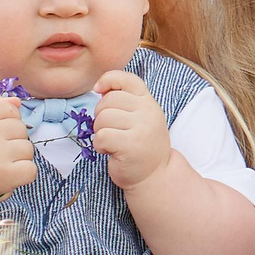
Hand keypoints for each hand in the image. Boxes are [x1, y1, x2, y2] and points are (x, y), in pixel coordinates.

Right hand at [0, 96, 35, 213]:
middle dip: (14, 141)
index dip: (8, 121)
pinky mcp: (5, 175)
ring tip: (0, 165)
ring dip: (20, 159)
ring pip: (28, 148)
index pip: (8, 108)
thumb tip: (17, 101)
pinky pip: (31, 169)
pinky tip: (8, 177)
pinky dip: (24, 175)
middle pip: (21, 128)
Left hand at [89, 70, 170, 188]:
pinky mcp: (131, 145)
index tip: (99, 90)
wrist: (155, 176)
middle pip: (108, 101)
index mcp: (148, 101)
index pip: (126, 79)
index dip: (108, 80)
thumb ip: (126, 101)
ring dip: (99, 132)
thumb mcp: (140, 118)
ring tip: (112, 142)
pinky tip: (109, 151)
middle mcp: (148, 111)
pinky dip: (99, 146)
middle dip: (100, 116)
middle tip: (110, 130)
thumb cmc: (141, 146)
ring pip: (102, 119)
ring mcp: (141, 128)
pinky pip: (101, 136)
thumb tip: (100, 88)